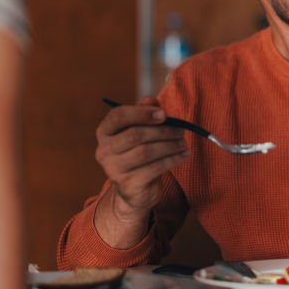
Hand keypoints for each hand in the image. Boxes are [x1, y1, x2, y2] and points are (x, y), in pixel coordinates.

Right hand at [95, 96, 187, 218]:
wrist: (135, 189)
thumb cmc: (138, 152)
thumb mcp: (140, 130)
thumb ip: (144, 112)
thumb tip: (151, 99)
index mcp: (105, 132)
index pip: (117, 116)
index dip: (142, 113)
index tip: (163, 115)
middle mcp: (104, 150)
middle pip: (135, 135)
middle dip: (163, 131)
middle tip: (181, 130)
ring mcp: (113, 169)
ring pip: (146, 152)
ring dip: (170, 145)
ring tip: (184, 143)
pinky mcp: (128, 184)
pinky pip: (154, 168)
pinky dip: (173, 159)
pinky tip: (184, 155)